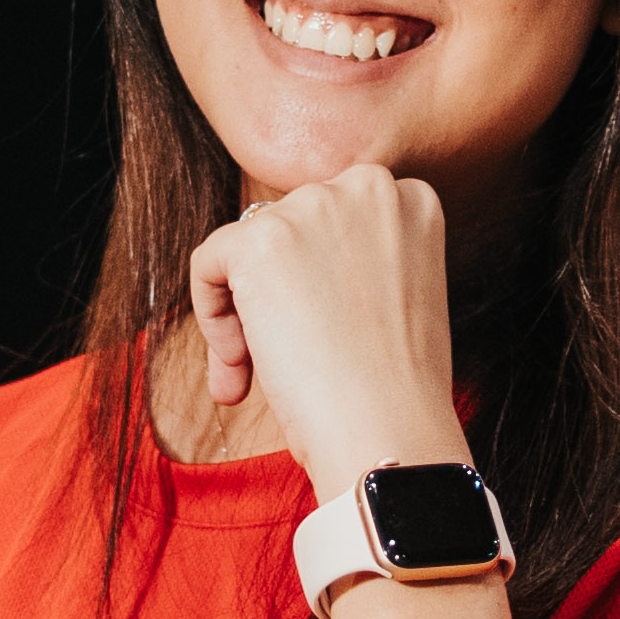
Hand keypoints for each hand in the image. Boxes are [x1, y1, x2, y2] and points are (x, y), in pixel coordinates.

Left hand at [183, 163, 471, 503]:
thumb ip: (357, 261)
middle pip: (288, 228)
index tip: (318, 330)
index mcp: (410, 200)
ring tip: (255, 372)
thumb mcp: (402, 296)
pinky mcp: (261, 239)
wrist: (390, 431)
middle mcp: (368, 187)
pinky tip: (239, 362)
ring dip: (242, 310)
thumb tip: (291, 266)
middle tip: (283, 358)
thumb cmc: (398, 388)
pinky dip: (211, 313)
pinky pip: (209, 262)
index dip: (316, 279)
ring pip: (246, 248)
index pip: (333, 220)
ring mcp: (313, 208)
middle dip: (275, 293)